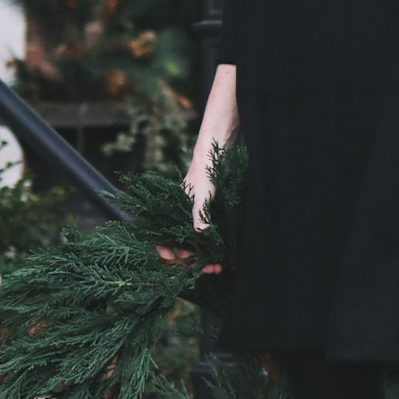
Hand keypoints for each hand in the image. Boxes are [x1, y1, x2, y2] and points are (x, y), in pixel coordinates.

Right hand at [165, 62, 237, 274]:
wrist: (230, 129)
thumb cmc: (211, 153)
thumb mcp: (205, 183)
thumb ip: (201, 207)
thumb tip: (200, 234)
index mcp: (180, 203)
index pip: (166, 236)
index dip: (171, 254)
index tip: (183, 264)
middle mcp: (193, 207)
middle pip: (187, 242)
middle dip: (195, 259)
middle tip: (213, 269)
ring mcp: (210, 205)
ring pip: (205, 239)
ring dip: (211, 254)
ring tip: (224, 264)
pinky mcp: (226, 201)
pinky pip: (221, 229)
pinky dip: (224, 243)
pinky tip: (233, 250)